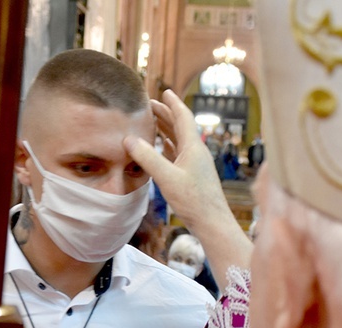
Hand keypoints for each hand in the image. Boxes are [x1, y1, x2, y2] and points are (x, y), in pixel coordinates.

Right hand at [125, 89, 228, 235]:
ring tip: (152, 121)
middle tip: (150, 104)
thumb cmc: (193, 200)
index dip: (173, 103)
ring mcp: (195, 164)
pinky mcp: (192, 175)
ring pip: (179, 140)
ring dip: (166, 129)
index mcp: (193, 147)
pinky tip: (161, 147)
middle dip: (166, 114)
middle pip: (180, 126)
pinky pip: (178, 153)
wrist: (212, 222)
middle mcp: (196, 152)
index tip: (165, 91)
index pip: (183, 117)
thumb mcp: (166, 178)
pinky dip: (168, 146)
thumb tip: (129, 139)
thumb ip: (147, 158)